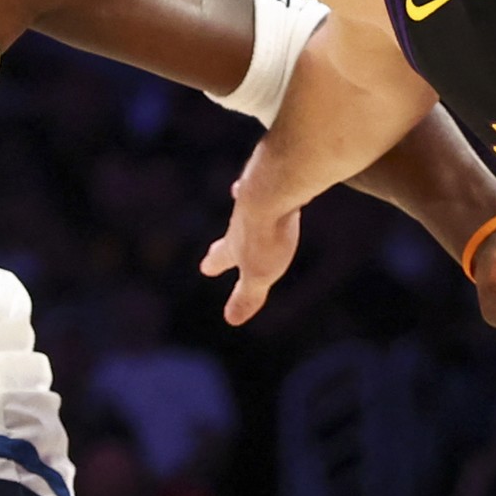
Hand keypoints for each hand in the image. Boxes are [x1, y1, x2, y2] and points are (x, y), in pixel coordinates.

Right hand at [199, 169, 301, 325]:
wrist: (274, 187)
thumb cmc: (266, 235)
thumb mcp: (259, 273)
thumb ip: (248, 295)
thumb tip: (232, 319)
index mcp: (237, 241)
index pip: (223, 256)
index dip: (216, 263)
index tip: (206, 268)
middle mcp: (244, 215)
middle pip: (235, 228)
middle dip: (229, 237)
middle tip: (218, 242)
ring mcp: (261, 193)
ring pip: (251, 201)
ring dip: (247, 202)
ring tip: (244, 197)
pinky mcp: (282, 176)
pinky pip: (280, 183)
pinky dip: (279, 185)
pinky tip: (289, 182)